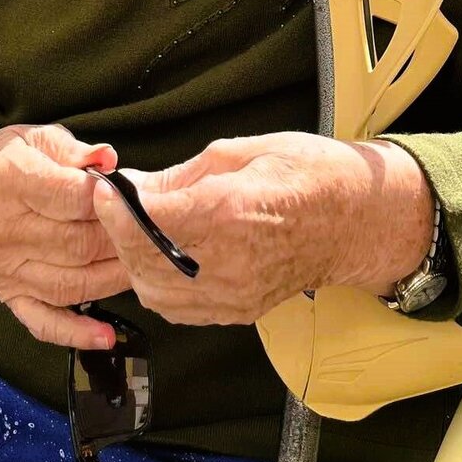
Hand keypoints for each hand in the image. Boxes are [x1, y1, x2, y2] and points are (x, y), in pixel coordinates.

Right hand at [0, 125, 129, 348]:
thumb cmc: (1, 160)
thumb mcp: (34, 139)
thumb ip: (74, 149)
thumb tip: (109, 158)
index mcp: (12, 180)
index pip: (70, 197)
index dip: (106, 198)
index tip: (129, 193)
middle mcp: (6, 229)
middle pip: (75, 244)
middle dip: (118, 240)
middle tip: (145, 232)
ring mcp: (6, 268)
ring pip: (69, 284)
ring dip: (111, 280)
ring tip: (141, 268)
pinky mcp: (8, 294)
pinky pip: (42, 321)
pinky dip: (75, 334)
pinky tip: (105, 335)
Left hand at [92, 132, 433, 326]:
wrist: (359, 219)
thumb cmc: (311, 172)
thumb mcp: (246, 151)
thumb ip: (184, 174)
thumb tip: (137, 185)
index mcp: (232, 212)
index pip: (151, 218)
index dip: (117, 204)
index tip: (102, 187)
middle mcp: (230, 262)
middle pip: (145, 259)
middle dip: (118, 231)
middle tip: (111, 204)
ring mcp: (236, 294)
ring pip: (155, 292)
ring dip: (132, 260)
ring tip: (132, 228)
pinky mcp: (240, 311)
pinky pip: (178, 309)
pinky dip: (156, 284)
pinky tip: (157, 256)